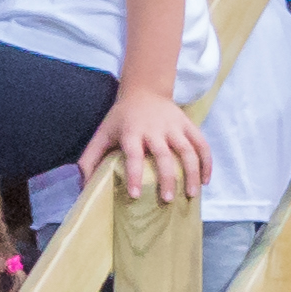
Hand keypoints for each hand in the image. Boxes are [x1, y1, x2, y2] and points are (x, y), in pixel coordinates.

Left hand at [89, 88, 213, 199]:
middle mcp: (154, 128)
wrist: (144, 91)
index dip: (134, 174)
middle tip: (167, 200)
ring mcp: (174, 126)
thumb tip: (84, 188)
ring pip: (187, 150)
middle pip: (163, 155)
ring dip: (192, 173)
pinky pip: (202, 144)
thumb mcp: (101, 135)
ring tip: (191, 195)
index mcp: (131, 131)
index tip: (136, 195)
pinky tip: (205, 181)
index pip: (133, 154)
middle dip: (167, 178)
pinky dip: (206, 162)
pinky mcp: (188, 125)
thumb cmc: (121, 120)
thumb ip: (89, 160)